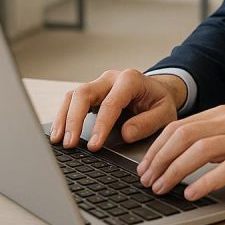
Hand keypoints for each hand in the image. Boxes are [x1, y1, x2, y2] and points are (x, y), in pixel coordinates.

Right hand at [49, 69, 185, 151]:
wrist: (158, 91)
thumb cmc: (160, 102)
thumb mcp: (165, 113)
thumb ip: (148, 123)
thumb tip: (126, 133)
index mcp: (130, 79)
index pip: (111, 103)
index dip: (101, 125)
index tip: (94, 145)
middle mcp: (111, 78)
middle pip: (84, 93)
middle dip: (74, 120)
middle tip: (70, 144)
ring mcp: (99, 84)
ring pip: (74, 96)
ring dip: (64, 118)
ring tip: (59, 141)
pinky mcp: (91, 93)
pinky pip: (72, 101)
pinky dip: (64, 117)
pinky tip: (60, 133)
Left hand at [136, 105, 224, 200]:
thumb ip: (212, 139)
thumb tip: (177, 155)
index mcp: (223, 114)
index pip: (179, 126)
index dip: (157, 147)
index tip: (145, 166)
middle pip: (184, 136)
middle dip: (160, 159)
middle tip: (148, 180)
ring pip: (200, 150)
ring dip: (176, 170)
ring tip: (163, 187)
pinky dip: (205, 182)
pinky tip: (193, 193)